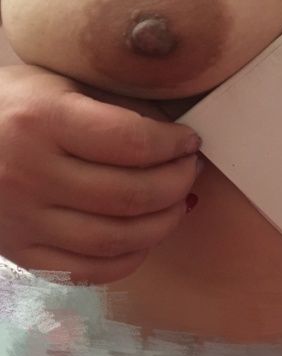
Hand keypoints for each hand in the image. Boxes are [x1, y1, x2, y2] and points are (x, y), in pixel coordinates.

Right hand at [0, 65, 202, 283]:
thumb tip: (173, 134)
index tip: (189, 141)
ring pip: (117, 238)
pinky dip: (131, 257)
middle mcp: (29, 174)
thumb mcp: (57, 84)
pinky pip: (90, 271)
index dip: (174, 144)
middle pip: (131, 194)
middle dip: (179, 182)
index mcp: (41, 120)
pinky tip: (146, 235)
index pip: (132, 141)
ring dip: (165, 222)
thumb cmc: (10, 106)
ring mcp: (22, 220)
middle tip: (190, 169)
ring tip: (178, 201)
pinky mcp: (20, 254)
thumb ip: (113, 105)